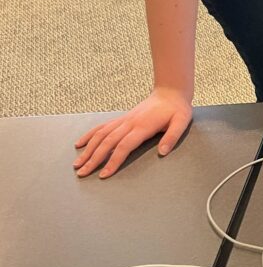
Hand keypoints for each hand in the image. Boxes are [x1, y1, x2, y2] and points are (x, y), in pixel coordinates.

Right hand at [73, 88, 192, 178]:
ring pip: (101, 135)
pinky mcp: (122, 118)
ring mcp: (123, 120)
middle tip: (82, 174)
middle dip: (94, 159)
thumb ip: (172, 137)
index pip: (124, 146)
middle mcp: (129, 123)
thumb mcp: (181, 122)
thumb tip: (162, 152)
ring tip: (77, 164)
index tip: (104, 174)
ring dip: (88, 149)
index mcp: (143, 126)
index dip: (113, 160)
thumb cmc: (177, 109)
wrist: (170, 92)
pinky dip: (89, 135)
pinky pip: (102, 126)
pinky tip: (79, 143)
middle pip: (107, 142)